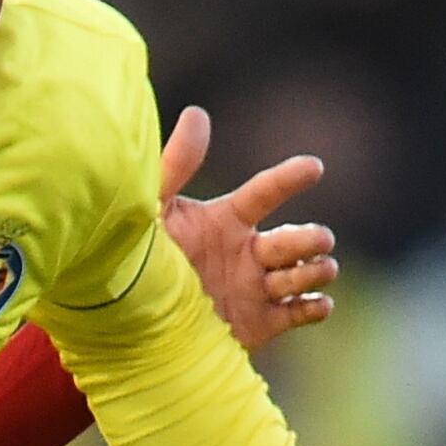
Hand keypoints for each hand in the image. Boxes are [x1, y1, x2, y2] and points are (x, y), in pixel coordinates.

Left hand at [156, 103, 335, 353]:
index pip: (265, 193)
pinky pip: (303, 311)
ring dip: (317, 270)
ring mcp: (257, 288)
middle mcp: (247, 252)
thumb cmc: (134, 266)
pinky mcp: (262, 322)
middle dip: (312, 238)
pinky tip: (317, 305)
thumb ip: (174, 167)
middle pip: (297, 237)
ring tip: (313, 272)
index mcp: (225, 221)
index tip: (313, 167)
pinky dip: (317, 307)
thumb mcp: (152, 214)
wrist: (128, 331)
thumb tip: (198, 114)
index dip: (289, 178)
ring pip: (308, 272)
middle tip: (313, 241)